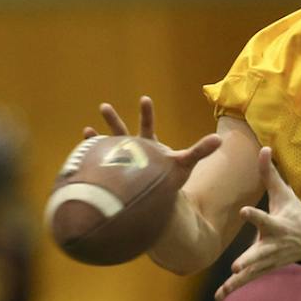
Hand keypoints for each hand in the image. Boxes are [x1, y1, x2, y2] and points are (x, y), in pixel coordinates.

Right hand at [88, 95, 222, 193]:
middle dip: (114, 121)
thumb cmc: (171, 180)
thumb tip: (219, 139)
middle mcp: (133, 151)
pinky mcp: (114, 177)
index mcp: (150, 146)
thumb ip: (200, 151)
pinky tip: (82, 159)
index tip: (144, 99)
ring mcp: (121, 163)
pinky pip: (100, 167)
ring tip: (87, 129)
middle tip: (104, 106)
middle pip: (123, 133)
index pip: (148, 126)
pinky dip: (92, 160)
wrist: (159, 201)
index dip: (146, 113)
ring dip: (98, 139)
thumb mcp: (185, 163)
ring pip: (108, 148)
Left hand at [215, 148, 300, 300]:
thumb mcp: (284, 193)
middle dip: (249, 261)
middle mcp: (273, 245)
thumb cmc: (295, 212)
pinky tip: (219, 296)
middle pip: (260, 254)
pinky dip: (234, 288)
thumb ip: (270, 173)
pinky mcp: (265, 268)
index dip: (254, 215)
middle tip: (237, 267)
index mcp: (277, 225)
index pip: (265, 219)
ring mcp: (270, 260)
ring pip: (253, 272)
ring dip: (239, 281)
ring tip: (224, 289)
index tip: (243, 211)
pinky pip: (249, 280)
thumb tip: (263, 147)